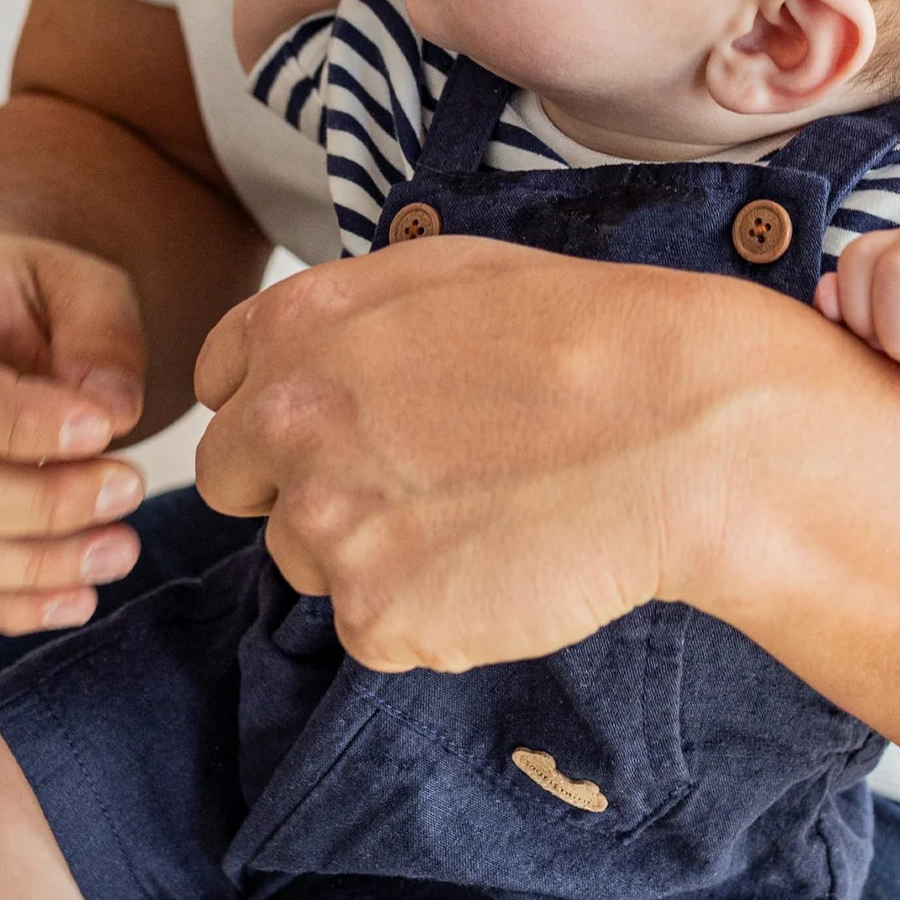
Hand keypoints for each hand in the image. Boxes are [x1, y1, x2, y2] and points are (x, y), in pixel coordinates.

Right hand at [0, 220, 148, 632]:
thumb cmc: (30, 293)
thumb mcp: (79, 281)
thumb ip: (101, 337)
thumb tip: (112, 417)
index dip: (20, 426)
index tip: (105, 433)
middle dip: (43, 504)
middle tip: (129, 490)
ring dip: (34, 567)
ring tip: (121, 551)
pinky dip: (7, 606)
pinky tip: (78, 599)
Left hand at [193, 238, 761, 671]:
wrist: (679, 423)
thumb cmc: (586, 335)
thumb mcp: (447, 273)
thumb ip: (347, 316)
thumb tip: (307, 360)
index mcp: (300, 323)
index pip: (220, 381)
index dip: (277, 402)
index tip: (333, 419)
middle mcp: (288, 421)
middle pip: (235, 480)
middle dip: (297, 482)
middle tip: (407, 478)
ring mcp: (329, 524)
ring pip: (305, 558)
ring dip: (369, 548)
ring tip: (478, 510)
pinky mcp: (378, 618)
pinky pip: (376, 626)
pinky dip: (429, 607)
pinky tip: (500, 559)